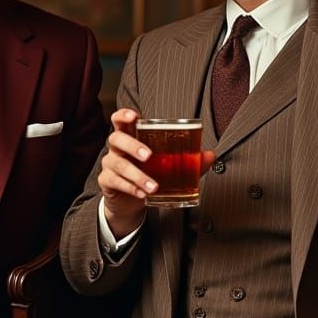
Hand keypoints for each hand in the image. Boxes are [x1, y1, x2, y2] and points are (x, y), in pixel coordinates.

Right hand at [98, 109, 215, 238]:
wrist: (129, 202)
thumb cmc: (147, 174)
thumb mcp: (166, 166)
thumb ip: (187, 160)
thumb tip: (210, 155)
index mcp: (130, 137)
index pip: (119, 120)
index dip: (123, 115)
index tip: (133, 116)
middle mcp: (117, 149)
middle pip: (116, 139)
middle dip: (132, 145)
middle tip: (149, 155)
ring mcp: (109, 165)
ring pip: (118, 165)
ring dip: (137, 175)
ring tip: (153, 186)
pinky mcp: (106, 182)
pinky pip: (115, 182)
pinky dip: (130, 188)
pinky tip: (143, 194)